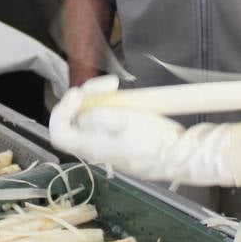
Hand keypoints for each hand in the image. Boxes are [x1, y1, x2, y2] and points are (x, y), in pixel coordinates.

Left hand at [48, 77, 232, 184]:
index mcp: (92, 147)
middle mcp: (97, 150)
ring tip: (117, 88)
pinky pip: (106, 124)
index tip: (79, 93)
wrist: (181, 156)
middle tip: (109, 84)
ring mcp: (110, 148)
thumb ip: (99, 116)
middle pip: (76, 120)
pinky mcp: (122, 143)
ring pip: (92, 120)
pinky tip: (125, 100)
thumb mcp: (126, 120)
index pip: (59, 132)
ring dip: (100, 100)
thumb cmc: (157, 142)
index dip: (63, 109)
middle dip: (87, 96)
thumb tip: (85, 113)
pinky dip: (111, 108)